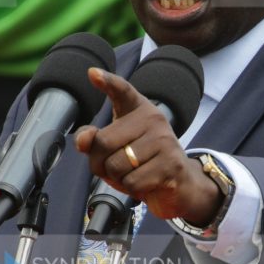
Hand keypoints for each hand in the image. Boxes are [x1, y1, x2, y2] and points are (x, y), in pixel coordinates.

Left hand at [75, 67, 222, 225]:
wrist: (180, 185)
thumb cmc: (142, 163)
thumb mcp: (116, 149)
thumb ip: (94, 141)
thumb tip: (82, 140)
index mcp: (139, 109)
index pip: (122, 91)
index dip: (107, 82)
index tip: (92, 73)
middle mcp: (154, 119)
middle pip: (104, 143)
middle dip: (100, 164)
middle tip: (114, 169)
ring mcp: (165, 141)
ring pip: (116, 166)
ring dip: (117, 179)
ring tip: (134, 175)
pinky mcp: (171, 165)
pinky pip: (132, 181)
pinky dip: (132, 189)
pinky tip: (145, 184)